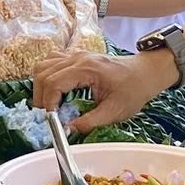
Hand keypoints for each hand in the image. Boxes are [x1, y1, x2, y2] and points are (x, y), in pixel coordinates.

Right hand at [32, 49, 174, 132]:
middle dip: (40, 96)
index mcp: (87, 69)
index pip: (54, 82)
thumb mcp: (114, 112)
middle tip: (47, 115)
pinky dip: (46, 76)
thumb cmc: (133, 90)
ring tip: (48, 104)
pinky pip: (51, 62)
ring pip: (43, 65)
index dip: (47, 103)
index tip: (51, 119)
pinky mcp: (76, 57)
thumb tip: (67, 130)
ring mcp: (76, 55)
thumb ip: (89, 122)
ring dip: (40, 85)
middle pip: (43, 73)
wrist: (145, 73)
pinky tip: (55, 90)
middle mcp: (77, 58)